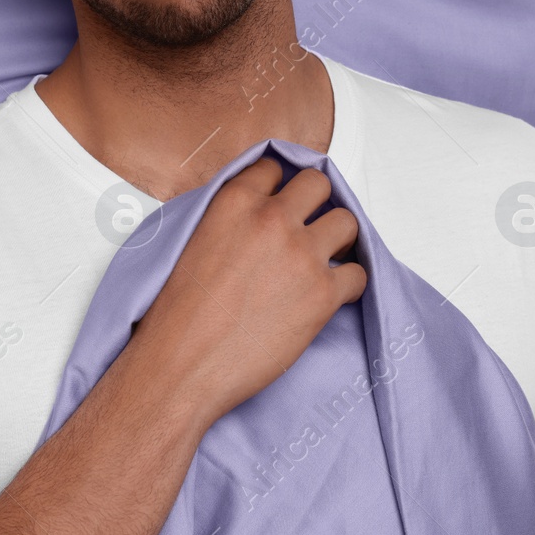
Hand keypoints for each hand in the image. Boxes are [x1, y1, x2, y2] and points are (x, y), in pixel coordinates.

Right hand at [126, 157, 365, 425]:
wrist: (181, 366)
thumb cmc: (176, 315)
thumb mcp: (191, 241)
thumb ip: (227, 218)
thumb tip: (250, 217)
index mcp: (234, 202)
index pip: (273, 167)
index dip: (279, 187)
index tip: (282, 202)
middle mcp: (272, 220)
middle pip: (318, 184)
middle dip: (316, 202)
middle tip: (309, 226)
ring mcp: (302, 255)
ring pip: (347, 222)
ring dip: (338, 239)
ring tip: (326, 257)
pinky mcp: (323, 294)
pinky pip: (358, 274)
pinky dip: (349, 283)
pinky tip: (331, 294)